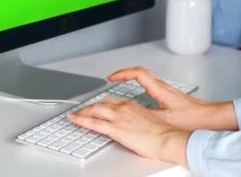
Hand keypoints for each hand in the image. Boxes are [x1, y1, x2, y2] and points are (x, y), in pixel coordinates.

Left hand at [68, 97, 190, 165]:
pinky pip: (92, 122)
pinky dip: (80, 120)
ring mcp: (118, 117)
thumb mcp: (149, 122)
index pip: (111, 101)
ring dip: (83, 112)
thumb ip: (137, 120)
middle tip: (82, 110)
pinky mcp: (115, 128)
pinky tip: (74, 119)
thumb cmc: (163, 134)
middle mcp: (123, 108)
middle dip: (90, 107)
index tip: (96, 106)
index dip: (101, 104)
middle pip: (101, 103)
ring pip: (94, 110)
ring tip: (76, 115)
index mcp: (132, 106)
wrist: (167, 139)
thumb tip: (133, 126)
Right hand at [109, 66, 237, 131]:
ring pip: (146, 77)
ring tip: (123, 82)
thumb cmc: (195, 119)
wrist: (213, 119)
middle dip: (124, 73)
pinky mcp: (171, 96)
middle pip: (140, 71)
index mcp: (160, 89)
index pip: (137, 74)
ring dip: (133, 77)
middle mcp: (164, 86)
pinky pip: (151, 84)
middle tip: (114, 78)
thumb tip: (132, 115)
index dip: (122, 74)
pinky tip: (140, 94)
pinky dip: (141, 84)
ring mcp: (168, 90)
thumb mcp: (166, 120)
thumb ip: (147, 116)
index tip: (111, 78)